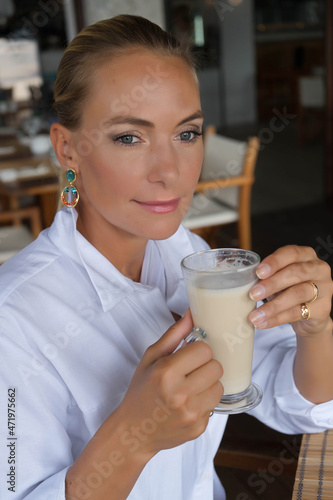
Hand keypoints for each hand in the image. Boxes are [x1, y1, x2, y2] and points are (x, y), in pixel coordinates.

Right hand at [118, 309, 222, 459]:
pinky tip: (188, 404)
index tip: (189, 356)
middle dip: (205, 366)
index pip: (204, 350)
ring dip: (209, 384)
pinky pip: (215, 406)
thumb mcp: (151, 358)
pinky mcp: (198, 428)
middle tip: (191, 371)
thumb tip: (193, 313)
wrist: (134, 431)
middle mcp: (180, 394)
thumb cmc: (141, 391)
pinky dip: (204, 402)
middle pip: (216, 367)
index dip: (198, 350)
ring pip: (220, 387)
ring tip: (191, 387)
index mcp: (166, 372)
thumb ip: (174, 335)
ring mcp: (191, 413)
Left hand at [248, 245, 332, 337]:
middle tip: (253, 294)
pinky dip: (277, 319)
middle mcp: (319, 269)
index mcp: (306, 255)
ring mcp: (324, 289)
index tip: (258, 272)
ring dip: (273, 306)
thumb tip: (240, 278)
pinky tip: (262, 323)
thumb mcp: (278, 278)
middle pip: (296, 273)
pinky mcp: (323, 309)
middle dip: (272, 284)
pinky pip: (298, 313)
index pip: (291, 253)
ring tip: (254, 315)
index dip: (274, 262)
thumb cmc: (289, 289)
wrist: (309, 315)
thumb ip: (265, 275)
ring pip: (298, 294)